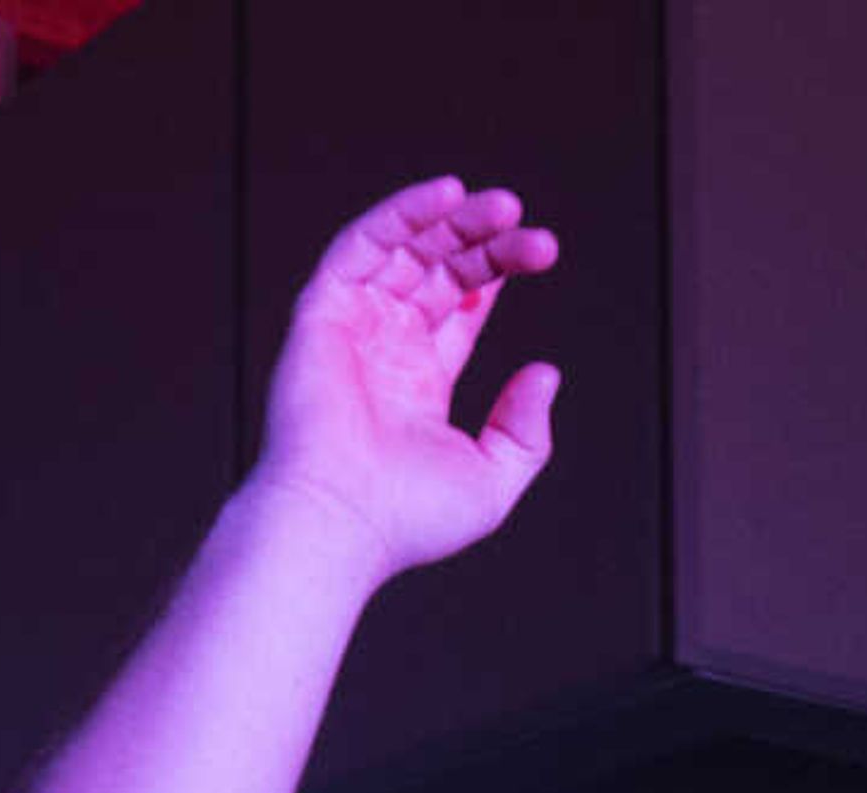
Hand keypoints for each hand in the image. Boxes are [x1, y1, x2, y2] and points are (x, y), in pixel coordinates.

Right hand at [251, 177, 560, 583]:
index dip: (497, 270)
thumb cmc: (407, 519)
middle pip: (440, 270)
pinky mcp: (321, 314)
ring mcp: (350, 328)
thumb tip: (546, 373)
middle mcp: (382, 349)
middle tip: (537, 237)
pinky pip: (360, 246)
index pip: (461, 306)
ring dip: (452, 219)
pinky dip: (400, 214)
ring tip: (504, 206)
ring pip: (404, 249)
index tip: (541, 250)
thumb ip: (526, 431)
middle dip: (488, 243)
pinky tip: (446, 195)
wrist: (339, 524)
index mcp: (417, 384)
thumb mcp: (492, 480)